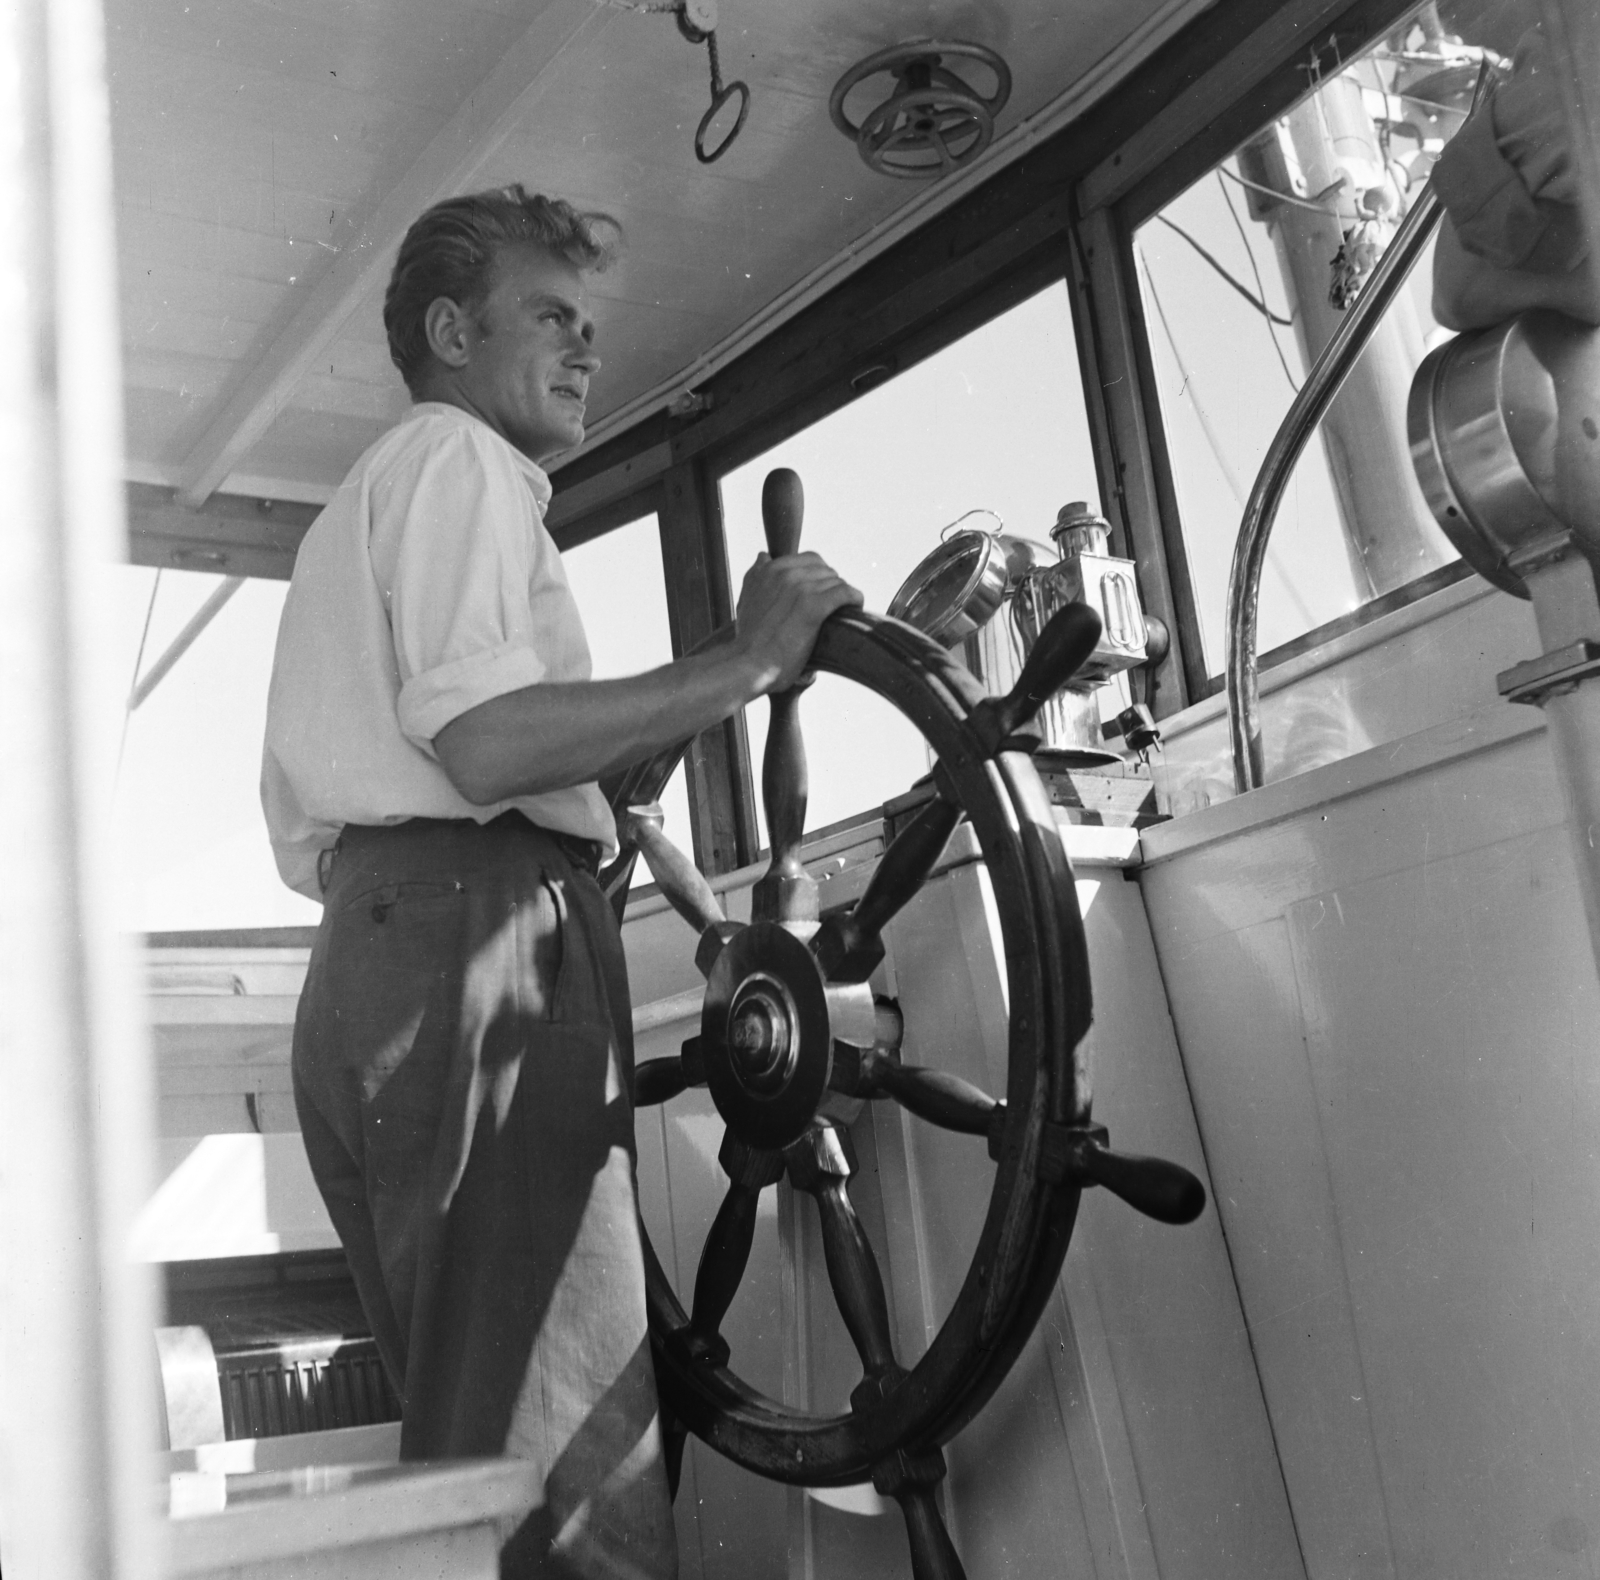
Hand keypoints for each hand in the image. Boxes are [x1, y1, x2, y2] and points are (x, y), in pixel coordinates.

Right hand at [733, 551, 862, 693]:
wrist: (748, 664)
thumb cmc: (749, 640)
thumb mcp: (747, 598)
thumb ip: (756, 575)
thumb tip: (763, 556)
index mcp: (770, 569)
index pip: (810, 560)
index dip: (820, 577)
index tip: (821, 595)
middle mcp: (785, 573)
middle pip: (826, 570)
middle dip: (832, 587)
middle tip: (833, 607)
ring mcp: (800, 588)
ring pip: (837, 582)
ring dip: (843, 597)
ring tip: (843, 613)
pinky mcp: (814, 606)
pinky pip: (845, 593)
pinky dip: (855, 599)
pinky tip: (855, 609)